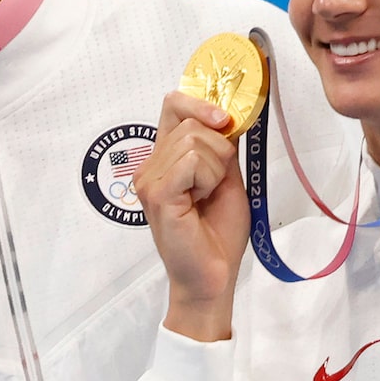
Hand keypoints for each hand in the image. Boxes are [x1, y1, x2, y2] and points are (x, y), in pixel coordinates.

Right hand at [137, 90, 249, 341]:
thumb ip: (222, 148)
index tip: (226, 121)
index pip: (173, 104)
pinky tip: (201, 201)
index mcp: (165, 158)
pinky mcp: (157, 195)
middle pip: (190, 121)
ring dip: (215, 167)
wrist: (213, 277)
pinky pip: (190, 162)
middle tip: (217, 182)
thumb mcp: (227, 179)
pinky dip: (207, 179)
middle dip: (218, 147)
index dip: (201, 104)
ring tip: (207, 196)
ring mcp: (150, 180)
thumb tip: (229, 115)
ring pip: (194, 140)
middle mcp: (150, 166)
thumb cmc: (218, 234)